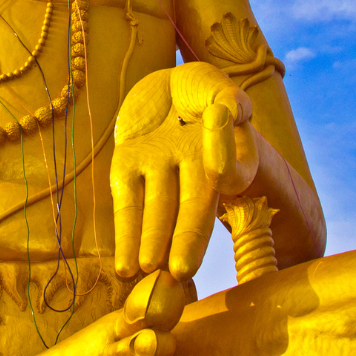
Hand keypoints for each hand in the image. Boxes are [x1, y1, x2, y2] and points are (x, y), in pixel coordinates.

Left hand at [110, 62, 258, 280]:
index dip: (226, 171)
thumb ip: (228, 101)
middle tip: (181, 270)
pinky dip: (125, 234)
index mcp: (224, 154)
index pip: (231, 174)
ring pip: (158, 211)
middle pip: (193, 208)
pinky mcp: (127, 170)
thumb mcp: (217, 86)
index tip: (219, 173)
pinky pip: (127, 204)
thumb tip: (223, 115)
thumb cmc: (199, 89)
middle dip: (186, 238)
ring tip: (146, 270)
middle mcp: (194, 171)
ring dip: (152, 242)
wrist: (163, 85)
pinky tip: (124, 266)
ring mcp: (160, 173)